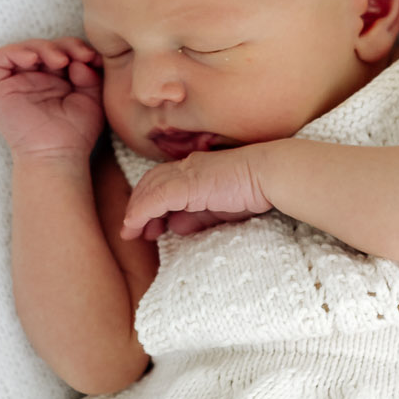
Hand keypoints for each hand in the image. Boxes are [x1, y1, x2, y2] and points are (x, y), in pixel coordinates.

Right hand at [0, 38, 103, 158]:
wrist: (57, 155)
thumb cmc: (75, 134)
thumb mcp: (92, 98)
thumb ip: (90, 74)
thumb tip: (80, 58)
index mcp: (56, 80)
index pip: (63, 51)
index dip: (77, 47)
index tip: (93, 58)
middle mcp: (34, 79)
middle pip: (44, 46)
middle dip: (64, 45)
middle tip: (80, 56)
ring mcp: (15, 82)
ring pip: (24, 49)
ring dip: (44, 47)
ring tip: (61, 61)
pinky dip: (16, 52)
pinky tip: (35, 60)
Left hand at [122, 147, 273, 242]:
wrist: (268, 175)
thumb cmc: (252, 191)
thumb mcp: (219, 209)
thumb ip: (196, 216)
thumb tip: (175, 226)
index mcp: (195, 170)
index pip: (163, 183)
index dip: (149, 202)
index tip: (147, 225)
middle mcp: (186, 167)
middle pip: (150, 183)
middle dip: (138, 207)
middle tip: (133, 231)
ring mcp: (186, 172)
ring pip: (149, 189)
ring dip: (135, 211)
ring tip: (130, 232)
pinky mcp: (188, 182)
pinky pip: (156, 197)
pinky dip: (141, 211)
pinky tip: (134, 224)